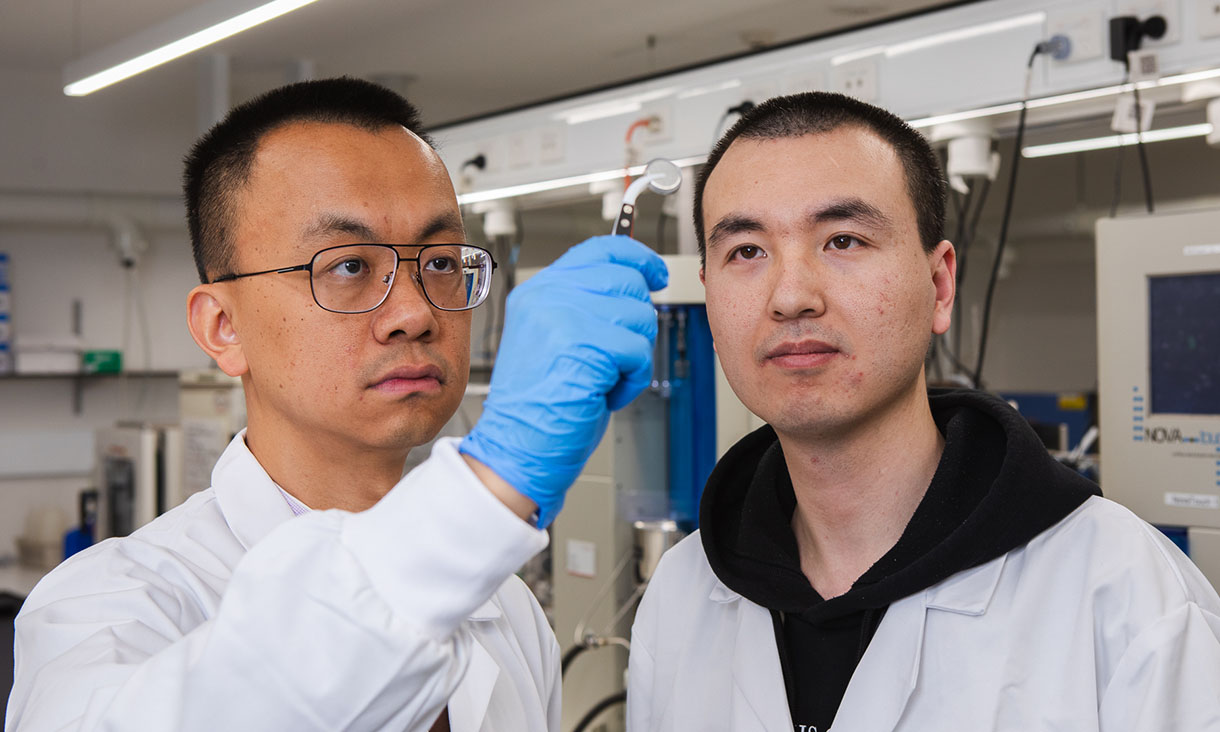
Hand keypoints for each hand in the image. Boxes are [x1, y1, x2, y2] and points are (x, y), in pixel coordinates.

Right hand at [460, 236, 667, 526]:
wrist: (516, 448)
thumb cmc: (538, 408)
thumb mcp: (554, 342)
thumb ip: (583, 307)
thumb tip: (634, 284)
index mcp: (538, 292)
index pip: (598, 250)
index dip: (636, 256)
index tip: (656, 272)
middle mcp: (548, 298)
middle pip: (626, 280)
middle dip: (637, 322)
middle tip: (619, 355)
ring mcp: (564, 318)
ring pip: (638, 316)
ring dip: (633, 356)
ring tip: (602, 379)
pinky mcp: (584, 345)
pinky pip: (638, 351)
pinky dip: (632, 380)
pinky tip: (605, 393)